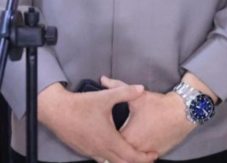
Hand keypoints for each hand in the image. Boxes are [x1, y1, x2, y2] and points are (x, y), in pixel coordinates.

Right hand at [38, 81, 156, 162]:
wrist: (55, 110)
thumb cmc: (80, 105)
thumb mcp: (105, 97)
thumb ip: (125, 92)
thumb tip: (141, 88)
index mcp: (108, 140)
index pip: (130, 156)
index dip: (144, 158)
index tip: (154, 155)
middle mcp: (99, 149)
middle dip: (136, 161)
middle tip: (148, 157)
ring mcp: (89, 151)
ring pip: (109, 162)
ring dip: (122, 160)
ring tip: (133, 155)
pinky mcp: (82, 149)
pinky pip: (100, 158)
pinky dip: (111, 157)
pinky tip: (115, 150)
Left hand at [101, 76, 194, 156]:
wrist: (184, 111)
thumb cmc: (160, 105)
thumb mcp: (138, 96)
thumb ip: (118, 87)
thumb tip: (103, 79)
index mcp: (126, 136)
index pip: (108, 143)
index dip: (107, 137)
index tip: (106, 132)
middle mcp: (135, 148)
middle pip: (119, 152)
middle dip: (116, 146)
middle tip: (114, 139)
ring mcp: (147, 153)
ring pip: (132, 157)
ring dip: (129, 151)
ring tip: (127, 142)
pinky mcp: (158, 154)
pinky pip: (145, 158)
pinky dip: (142, 153)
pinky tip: (141, 144)